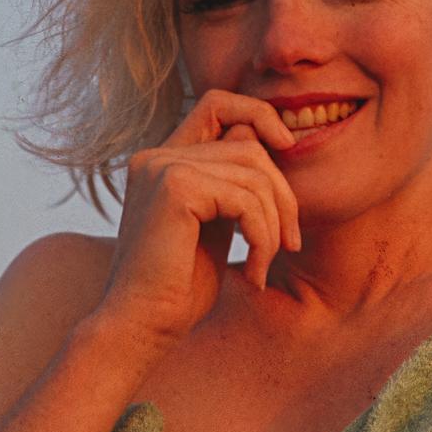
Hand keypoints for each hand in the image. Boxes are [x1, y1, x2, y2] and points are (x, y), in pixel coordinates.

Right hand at [98, 88, 303, 342]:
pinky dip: (263, 238)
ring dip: (274, 225)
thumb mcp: (215, 226)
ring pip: (254, 172)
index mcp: (162, 161)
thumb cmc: (178, 290)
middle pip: (249, 143)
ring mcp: (162, 167)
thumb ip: (233, 185)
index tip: (288, 148)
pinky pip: (246, 200)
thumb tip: (267, 141)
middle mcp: (156, 156)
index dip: (259, 115)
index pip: (217, 104)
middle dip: (282, 194)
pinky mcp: (174, 188)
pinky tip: (253, 273)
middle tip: (290, 243)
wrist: (141, 327)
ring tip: (264, 265)